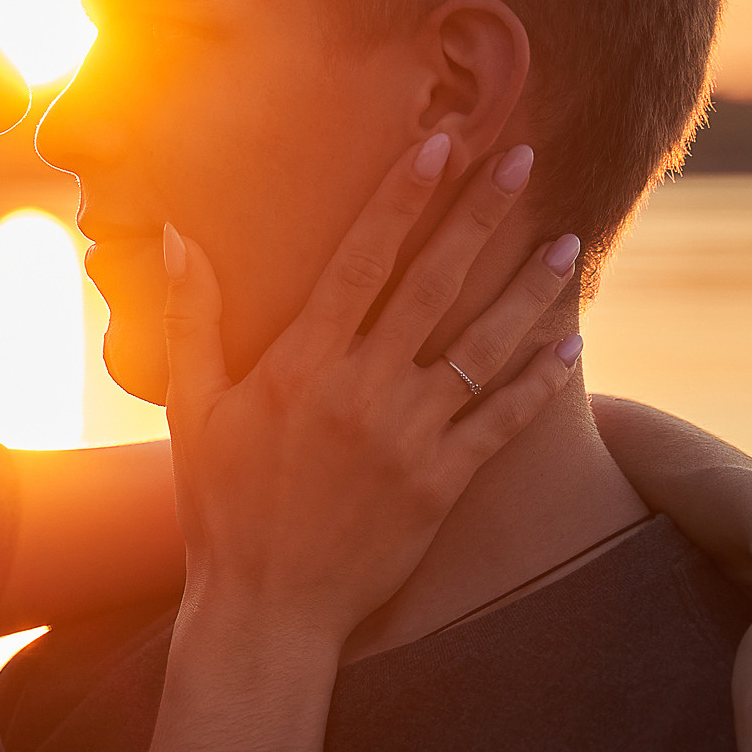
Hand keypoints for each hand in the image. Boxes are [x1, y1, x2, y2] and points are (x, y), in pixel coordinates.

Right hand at [163, 133, 581, 634]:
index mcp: (303, 363)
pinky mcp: (442, 484)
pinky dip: (540, 380)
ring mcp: (409, 437)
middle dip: (481, 216)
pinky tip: (571, 342)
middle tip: (524, 161)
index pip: (362, 259)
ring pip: (484, 346)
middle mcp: (363, 389)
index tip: (441, 143)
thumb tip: (181, 234)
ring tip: (568, 242)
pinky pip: (503, 422)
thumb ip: (191, 317)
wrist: (266, 608)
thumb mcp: (191, 408)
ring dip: (529, 291)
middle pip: (435, 284)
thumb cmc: (220, 506)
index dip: (404, 196)